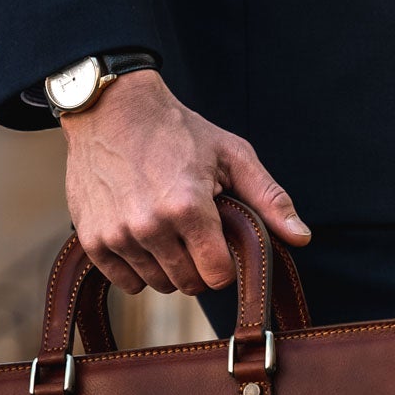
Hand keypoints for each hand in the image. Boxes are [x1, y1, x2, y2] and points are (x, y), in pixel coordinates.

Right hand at [59, 71, 310, 295]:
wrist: (110, 110)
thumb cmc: (177, 130)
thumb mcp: (232, 155)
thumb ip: (269, 199)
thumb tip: (301, 239)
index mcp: (188, 207)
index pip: (217, 275)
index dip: (225, 264)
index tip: (220, 244)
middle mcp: (150, 226)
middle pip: (188, 283)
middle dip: (198, 266)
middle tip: (194, 234)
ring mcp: (118, 235)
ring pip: (157, 285)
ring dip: (168, 267)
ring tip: (167, 230)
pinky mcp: (93, 240)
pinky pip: (125, 282)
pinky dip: (137, 269)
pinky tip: (143, 239)